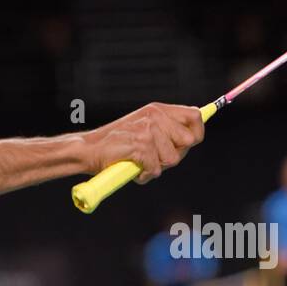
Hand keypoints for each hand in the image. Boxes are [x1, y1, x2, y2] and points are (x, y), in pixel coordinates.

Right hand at [85, 103, 204, 183]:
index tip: (188, 144)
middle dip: (175, 154)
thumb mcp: (144, 128)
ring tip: (140, 162)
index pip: (194, 115)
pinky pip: (156, 169)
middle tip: (156, 157)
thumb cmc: (118, 144)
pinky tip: (132, 167)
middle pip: (188, 140)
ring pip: (172, 159)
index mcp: (157, 110)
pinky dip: (144, 175)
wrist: (89, 149)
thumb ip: (166, 130)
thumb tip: (192, 138)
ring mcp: (147, 130)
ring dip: (157, 167)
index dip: (197, 132)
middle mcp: (154, 116)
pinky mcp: (140, 145)